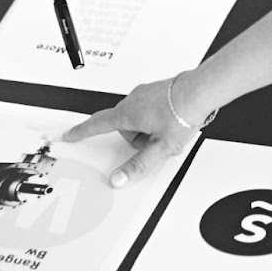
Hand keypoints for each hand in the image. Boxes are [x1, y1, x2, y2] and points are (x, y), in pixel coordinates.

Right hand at [59, 75, 203, 186]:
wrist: (202, 91)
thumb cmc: (182, 113)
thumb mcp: (160, 147)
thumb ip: (138, 165)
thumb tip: (119, 179)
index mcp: (127, 113)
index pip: (97, 124)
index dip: (82, 131)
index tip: (69, 134)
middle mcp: (133, 99)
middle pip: (124, 127)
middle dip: (138, 139)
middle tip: (157, 143)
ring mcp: (145, 93)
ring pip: (138, 119)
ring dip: (149, 129)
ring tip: (168, 132)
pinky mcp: (157, 91)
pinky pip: (150, 110)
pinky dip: (158, 119)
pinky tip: (173, 121)